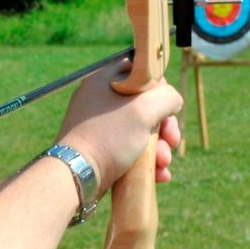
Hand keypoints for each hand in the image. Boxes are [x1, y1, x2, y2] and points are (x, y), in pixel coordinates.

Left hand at [56, 59, 181, 192]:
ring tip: (162, 164)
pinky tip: (159, 174)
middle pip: (145, 106)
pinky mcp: (101, 149)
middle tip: (172, 141)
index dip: (160, 89)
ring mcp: (100, 126)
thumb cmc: (109, 137)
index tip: (167, 107)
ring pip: (140, 131)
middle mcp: (100, 100)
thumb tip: (173, 101)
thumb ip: (166, 97)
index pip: (141, 73)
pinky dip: (146, 160)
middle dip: (164, 127)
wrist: (77, 175)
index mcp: (106, 80)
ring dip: (159, 148)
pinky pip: (130, 149)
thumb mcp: (144, 109)